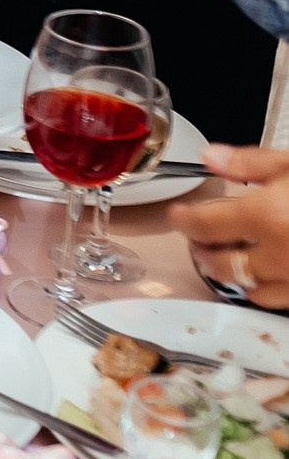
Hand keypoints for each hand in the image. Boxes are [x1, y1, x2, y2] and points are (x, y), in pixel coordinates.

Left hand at [171, 144, 288, 308]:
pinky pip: (282, 300)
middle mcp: (279, 256)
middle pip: (220, 265)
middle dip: (202, 252)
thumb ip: (251, 162)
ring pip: (250, 290)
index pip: (203, 225)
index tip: (180, 214)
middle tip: (199, 239)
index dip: (184, 220)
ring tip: (230, 257)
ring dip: (233, 275)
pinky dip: (268, 289)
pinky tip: (270, 272)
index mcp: (267, 217)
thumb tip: (210, 157)